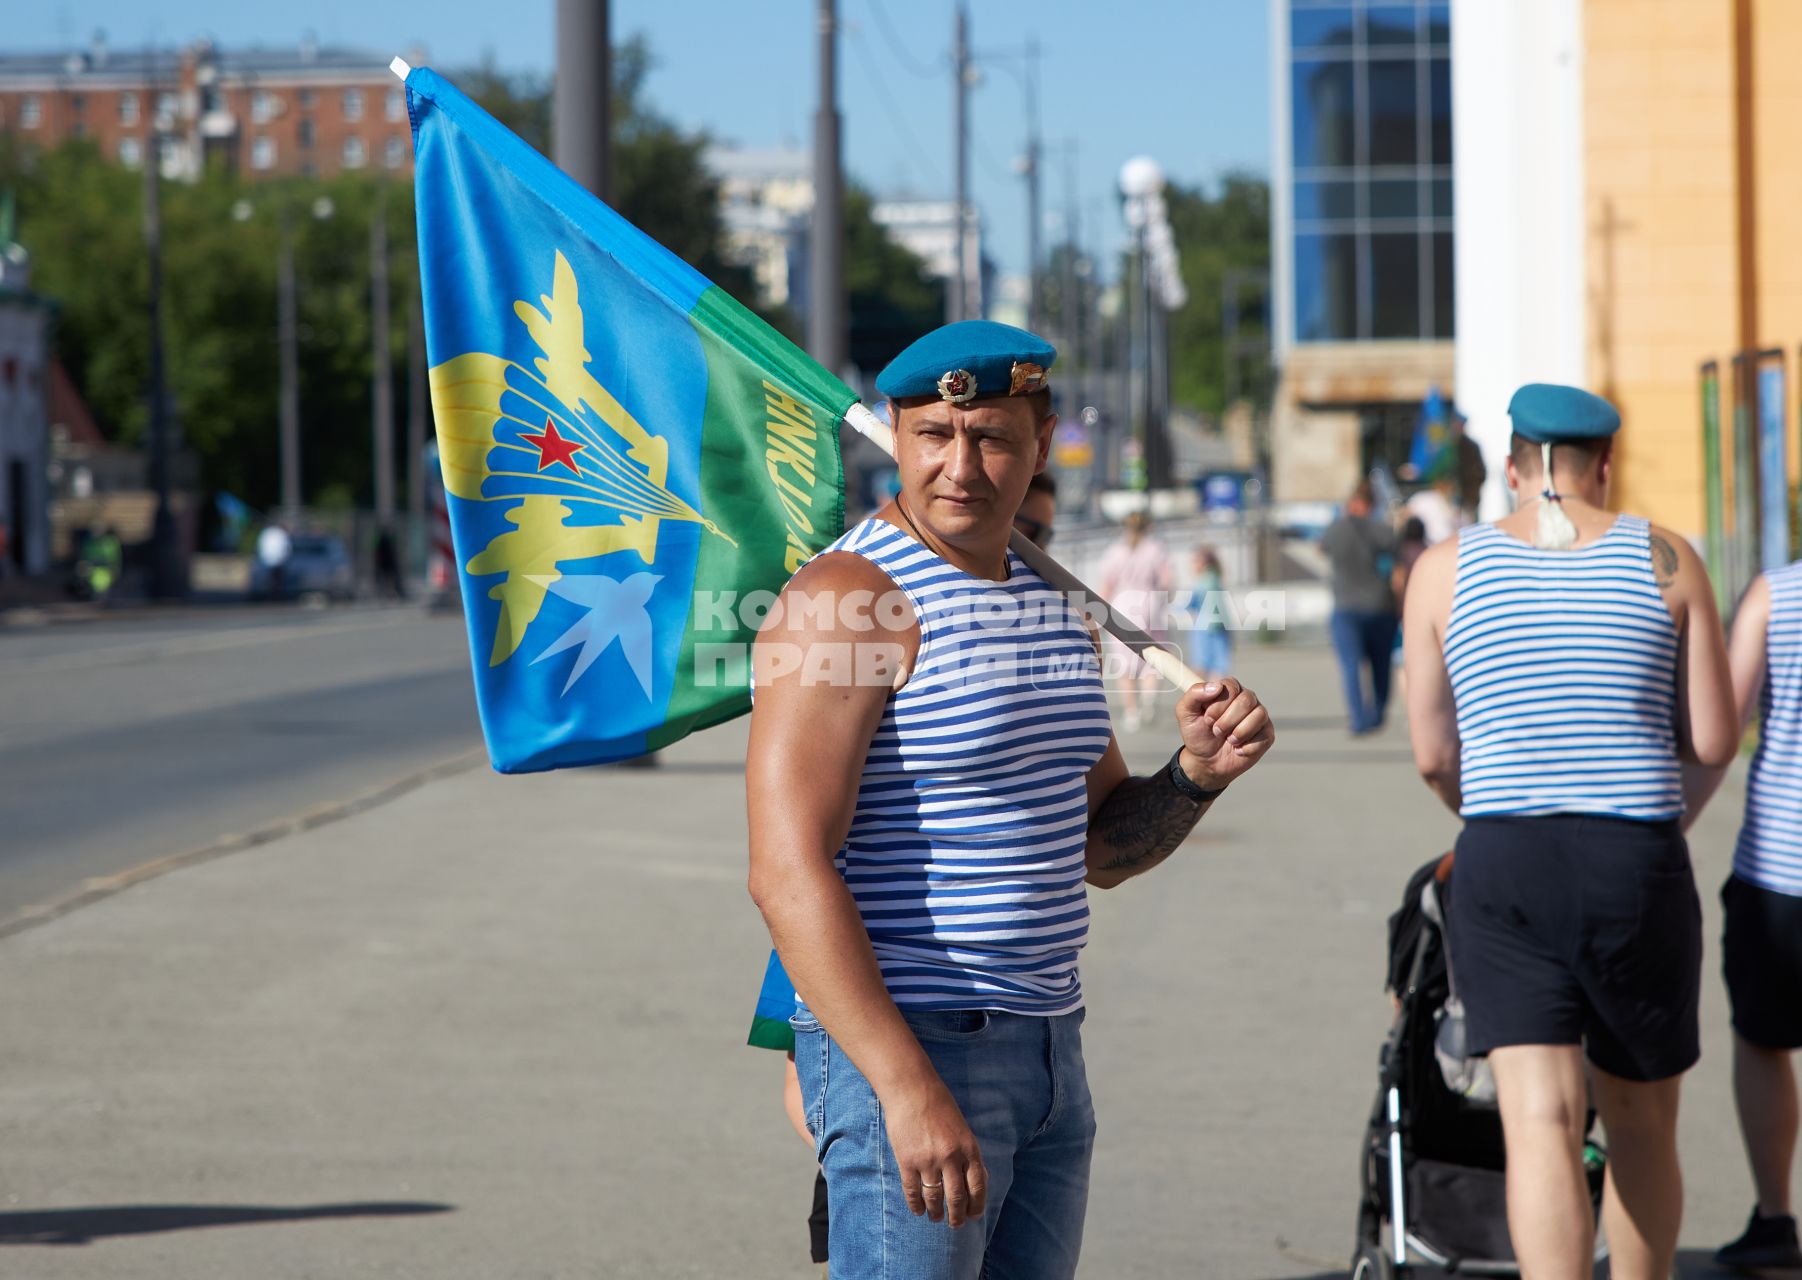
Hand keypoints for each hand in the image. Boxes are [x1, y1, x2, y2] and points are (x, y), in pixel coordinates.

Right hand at [882, 1079, 987, 1226]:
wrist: (912, 1089)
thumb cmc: (939, 1105)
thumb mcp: (962, 1128)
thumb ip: (967, 1153)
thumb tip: (975, 1180)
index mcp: (968, 1148)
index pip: (977, 1186)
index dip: (977, 1205)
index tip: (974, 1215)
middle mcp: (950, 1157)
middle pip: (957, 1198)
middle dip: (957, 1216)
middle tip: (955, 1224)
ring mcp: (928, 1161)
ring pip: (934, 1198)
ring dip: (936, 1213)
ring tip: (936, 1218)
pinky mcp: (907, 1161)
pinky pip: (912, 1191)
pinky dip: (916, 1205)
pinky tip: (918, 1210)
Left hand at [1175, 677, 1274, 790]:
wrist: (1205, 761)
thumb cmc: (1197, 733)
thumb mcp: (1185, 712)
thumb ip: (1194, 694)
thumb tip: (1217, 686)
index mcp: (1228, 689)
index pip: (1231, 687)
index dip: (1219, 705)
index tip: (1207, 719)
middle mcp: (1247, 699)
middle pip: (1247, 700)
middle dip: (1227, 721)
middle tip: (1216, 731)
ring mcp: (1259, 716)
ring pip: (1259, 715)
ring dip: (1238, 733)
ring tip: (1228, 740)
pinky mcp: (1267, 734)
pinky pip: (1264, 736)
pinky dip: (1246, 747)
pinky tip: (1238, 749)